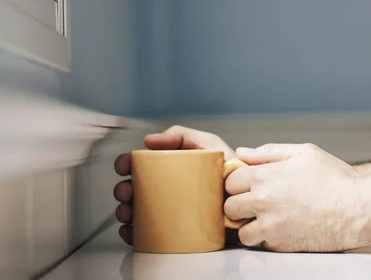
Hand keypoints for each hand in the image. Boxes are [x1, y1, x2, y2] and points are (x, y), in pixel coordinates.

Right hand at [113, 125, 234, 244]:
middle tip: (127, 192)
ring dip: (124, 212)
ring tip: (129, 212)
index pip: (140, 165)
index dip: (126, 164)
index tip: (124, 167)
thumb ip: (184, 135)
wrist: (248, 201)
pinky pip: (146, 235)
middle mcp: (167, 189)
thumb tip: (149, 139)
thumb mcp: (209, 145)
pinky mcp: (174, 232)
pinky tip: (132, 231)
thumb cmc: (231, 171)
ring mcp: (169, 211)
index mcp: (171, 169)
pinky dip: (133, 233)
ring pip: (136, 212)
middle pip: (134, 189)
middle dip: (123, 190)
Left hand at [225, 143, 370, 252]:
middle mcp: (262, 201)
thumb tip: (243, 153)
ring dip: (249, 225)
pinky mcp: (280, 244)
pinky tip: (281, 228)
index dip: (238, 182)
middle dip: (239, 204)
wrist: (358, 209)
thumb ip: (270, 151)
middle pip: (229, 207)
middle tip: (256, 203)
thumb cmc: (336, 179)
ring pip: (240, 231)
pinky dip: (266, 238)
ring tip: (267, 218)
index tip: (248, 185)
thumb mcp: (304, 153)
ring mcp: (270, 225)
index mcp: (265, 175)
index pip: (230, 181)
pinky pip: (260, 244)